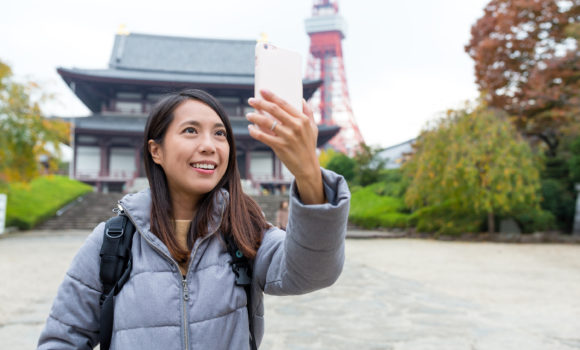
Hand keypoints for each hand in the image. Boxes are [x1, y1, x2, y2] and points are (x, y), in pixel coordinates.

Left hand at [246, 89, 325, 203]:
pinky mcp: (280, 147)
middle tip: (251, 100)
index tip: (262, 91)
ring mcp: (288, 137)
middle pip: (274, 110)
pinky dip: (254, 131)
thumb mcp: (313, 128)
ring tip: (248, 114)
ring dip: (255, 116)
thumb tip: (301, 99)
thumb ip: (308, 113)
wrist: (308, 166)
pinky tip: (250, 128)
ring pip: (266, 123)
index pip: (284, 104)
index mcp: (303, 119)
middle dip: (260, 103)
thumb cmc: (309, 145)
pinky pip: (263, 137)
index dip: (272, 96)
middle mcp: (296, 127)